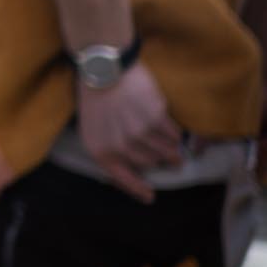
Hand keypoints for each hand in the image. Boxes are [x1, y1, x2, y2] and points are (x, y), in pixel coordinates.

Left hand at [76, 63, 181, 202]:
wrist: (104, 69)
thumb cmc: (95, 99)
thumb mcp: (92, 129)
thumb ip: (109, 150)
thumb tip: (131, 168)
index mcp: (101, 150)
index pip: (123, 179)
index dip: (139, 190)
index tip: (151, 197)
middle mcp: (121, 146)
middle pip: (149, 164)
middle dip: (157, 161)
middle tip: (164, 158)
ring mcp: (140, 133)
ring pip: (165, 152)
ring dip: (172, 152)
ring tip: (175, 151)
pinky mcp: (156, 118)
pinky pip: (173, 134)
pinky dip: (175, 135)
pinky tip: (172, 132)